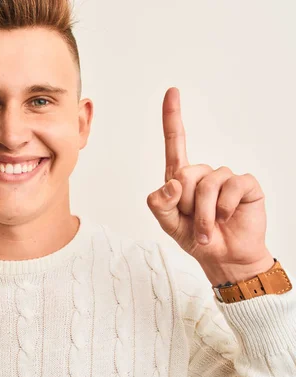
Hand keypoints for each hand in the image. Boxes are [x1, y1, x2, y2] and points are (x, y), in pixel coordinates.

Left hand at [146, 88, 273, 285]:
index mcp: (181, 178)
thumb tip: (172, 184)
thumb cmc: (195, 237)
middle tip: (193, 223)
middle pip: (186, 173)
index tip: (172, 91)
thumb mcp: (168, 224)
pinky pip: (231, 187)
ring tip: (208, 229)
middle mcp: (203, 173)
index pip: (175, 142)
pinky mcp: (245, 185)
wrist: (224, 257)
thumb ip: (159, 204)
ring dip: (205, 214)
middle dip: (186, 204)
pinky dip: (225, 208)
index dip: (172, 117)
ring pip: (208, 184)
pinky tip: (228, 218)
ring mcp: (225, 178)